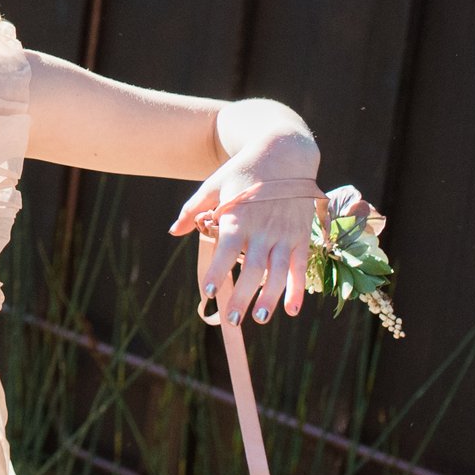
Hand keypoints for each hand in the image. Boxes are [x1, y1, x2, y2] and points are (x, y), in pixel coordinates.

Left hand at [171, 161, 317, 325]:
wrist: (285, 154)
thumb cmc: (244, 171)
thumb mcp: (214, 184)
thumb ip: (194, 209)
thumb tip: (174, 231)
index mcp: (238, 215)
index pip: (226, 249)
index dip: (217, 271)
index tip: (207, 291)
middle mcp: (264, 228)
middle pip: (253, 267)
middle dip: (242, 295)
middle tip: (231, 319)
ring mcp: (285, 233)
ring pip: (278, 271)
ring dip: (270, 297)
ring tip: (258, 319)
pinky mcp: (301, 236)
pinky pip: (299, 267)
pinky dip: (298, 289)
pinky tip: (292, 311)